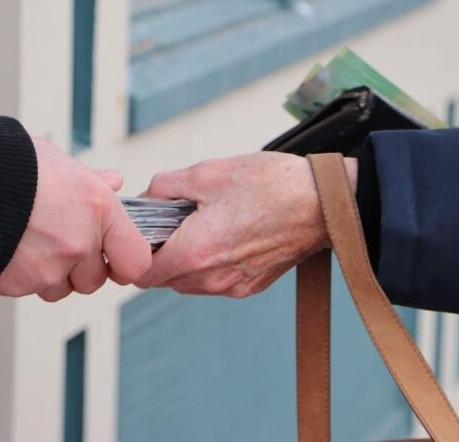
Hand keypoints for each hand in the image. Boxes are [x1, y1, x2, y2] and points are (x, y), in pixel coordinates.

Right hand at [0, 137, 151, 301]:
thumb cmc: (9, 165)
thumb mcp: (58, 161)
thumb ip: (91, 180)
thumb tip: (114, 181)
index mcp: (99, 210)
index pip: (135, 260)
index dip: (124, 261)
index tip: (114, 257)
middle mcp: (79, 243)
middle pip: (94, 280)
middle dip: (80, 268)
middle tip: (58, 242)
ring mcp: (49, 268)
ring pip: (60, 288)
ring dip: (50, 274)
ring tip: (27, 242)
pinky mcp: (18, 285)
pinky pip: (28, 289)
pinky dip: (20, 275)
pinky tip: (8, 248)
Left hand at [135, 152, 356, 297]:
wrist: (325, 203)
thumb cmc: (271, 185)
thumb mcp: (207, 172)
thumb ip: (164, 187)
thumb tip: (145, 199)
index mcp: (195, 252)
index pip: (142, 274)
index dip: (134, 254)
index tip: (141, 233)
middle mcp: (212, 278)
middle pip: (164, 279)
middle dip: (161, 253)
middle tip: (173, 221)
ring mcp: (233, 286)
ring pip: (188, 282)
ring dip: (185, 260)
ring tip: (201, 225)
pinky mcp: (251, 286)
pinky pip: (215, 282)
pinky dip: (209, 264)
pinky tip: (225, 234)